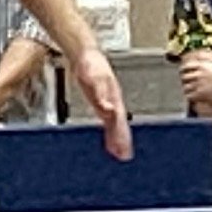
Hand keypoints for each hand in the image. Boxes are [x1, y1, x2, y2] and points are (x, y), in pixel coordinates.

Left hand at [69, 46, 132, 160]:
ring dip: (118, 140)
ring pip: (115, 125)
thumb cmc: (90, 64)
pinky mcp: (102, 104)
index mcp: (114, 97)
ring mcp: (109, 103)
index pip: (119, 120)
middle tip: (125, 156)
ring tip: (121, 155)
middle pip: (120, 125)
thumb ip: (101, 94)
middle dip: (123, 140)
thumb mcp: (93, 77)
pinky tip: (109, 143)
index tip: (123, 148)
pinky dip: (110, 134)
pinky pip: (108, 122)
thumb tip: (108, 109)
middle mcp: (113, 102)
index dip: (122, 134)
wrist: (86, 55)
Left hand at [179, 56, 211, 107]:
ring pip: (185, 87)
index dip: (183, 69)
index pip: (186, 66)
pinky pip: (189, 96)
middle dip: (185, 80)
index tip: (183, 71)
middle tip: (187, 82)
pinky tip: (193, 97)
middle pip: (184, 77)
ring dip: (187, 89)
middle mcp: (198, 74)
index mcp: (202, 65)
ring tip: (190, 90)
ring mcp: (198, 85)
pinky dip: (190, 96)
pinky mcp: (200, 94)